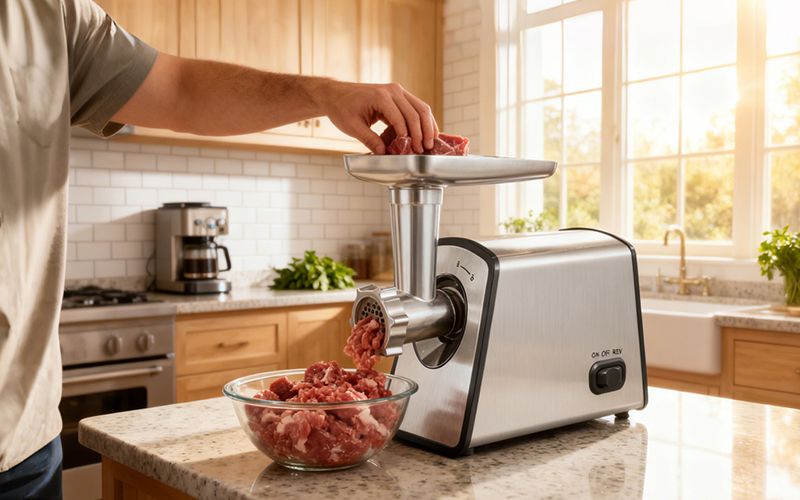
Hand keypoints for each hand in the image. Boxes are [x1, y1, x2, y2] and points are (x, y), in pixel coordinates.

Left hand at [319, 81, 438, 153]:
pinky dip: (423, 120)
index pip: (401, 119)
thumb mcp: (353, 127)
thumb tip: (384, 153)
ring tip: (431, 142)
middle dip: (423, 132)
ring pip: (421, 107)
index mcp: (381, 97)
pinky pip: (416, 106)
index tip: (412, 151)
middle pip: (417, 112)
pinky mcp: (398, 95)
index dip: (408, 136)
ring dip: (428, 125)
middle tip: (426, 149)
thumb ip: (370, 140)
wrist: (335, 94)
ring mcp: (397, 91)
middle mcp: (393, 90)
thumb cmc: (341, 108)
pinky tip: (427, 132)